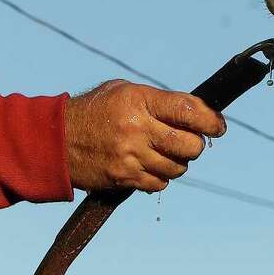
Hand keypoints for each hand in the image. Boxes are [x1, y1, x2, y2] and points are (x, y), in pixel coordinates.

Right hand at [65, 81, 224, 193]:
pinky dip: (161, 176)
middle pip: (190, 145)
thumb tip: (198, 111)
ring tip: (165, 151)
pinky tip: (151, 165)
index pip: (188, 110)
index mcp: (139, 101)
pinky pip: (160, 182)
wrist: (55, 139)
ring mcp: (131, 156)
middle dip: (196, 144)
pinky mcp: (124, 177)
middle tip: (189, 139)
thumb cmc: (95, 110)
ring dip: (178, 161)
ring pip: (178, 167)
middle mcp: (137, 129)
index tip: (218, 126)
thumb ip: (159, 101)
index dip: (210, 120)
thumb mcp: (125, 91)